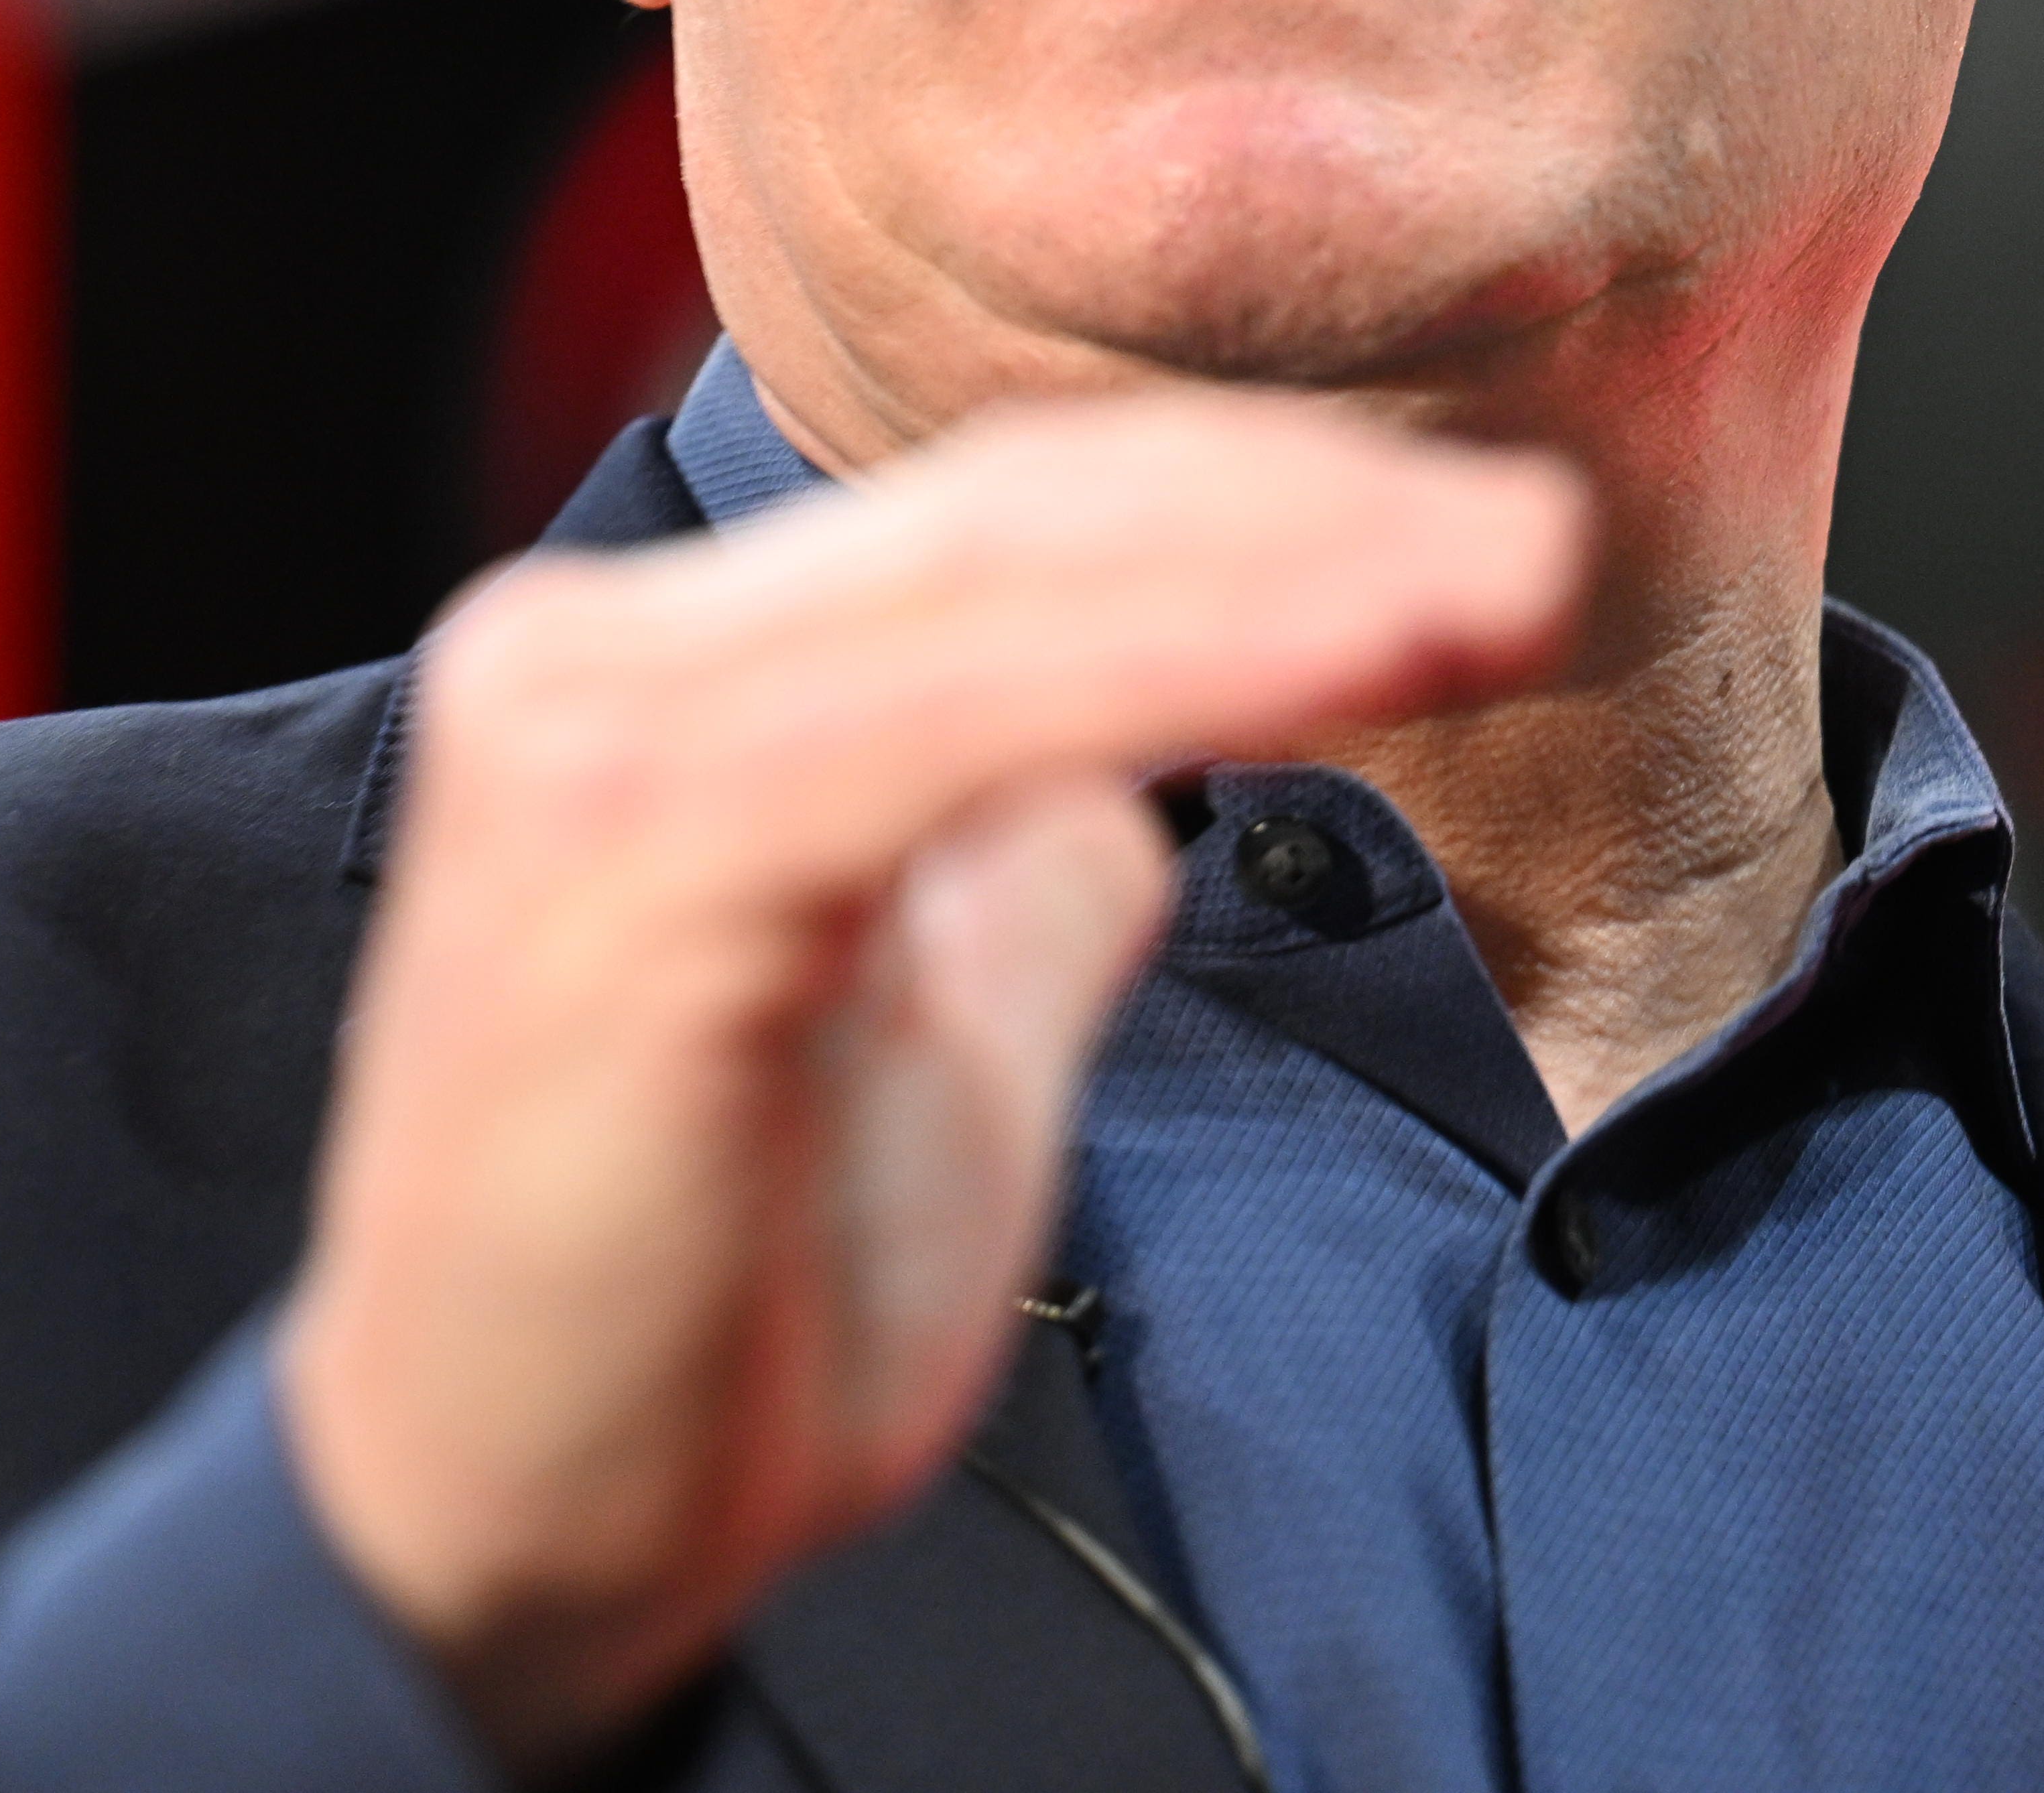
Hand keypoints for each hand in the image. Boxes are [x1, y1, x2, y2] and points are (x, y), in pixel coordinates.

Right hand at [278, 393, 1583, 1774]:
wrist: (497, 1543)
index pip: (996, 517)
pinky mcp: (637, 852)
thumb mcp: (916, 1048)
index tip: (1477, 536)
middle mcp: (590, 653)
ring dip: (1296, 569)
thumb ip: (1001, 884)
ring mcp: (593, 735)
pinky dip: (1192, 666)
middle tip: (1546, 534)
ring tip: (1516, 579)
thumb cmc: (691, 1315)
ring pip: (1007, 587)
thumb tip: (1120, 794)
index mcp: (653, 672)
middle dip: (1309, 504)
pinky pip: (965, 721)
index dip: (1251, 500)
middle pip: (1012, 516)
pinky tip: (1368, 656)